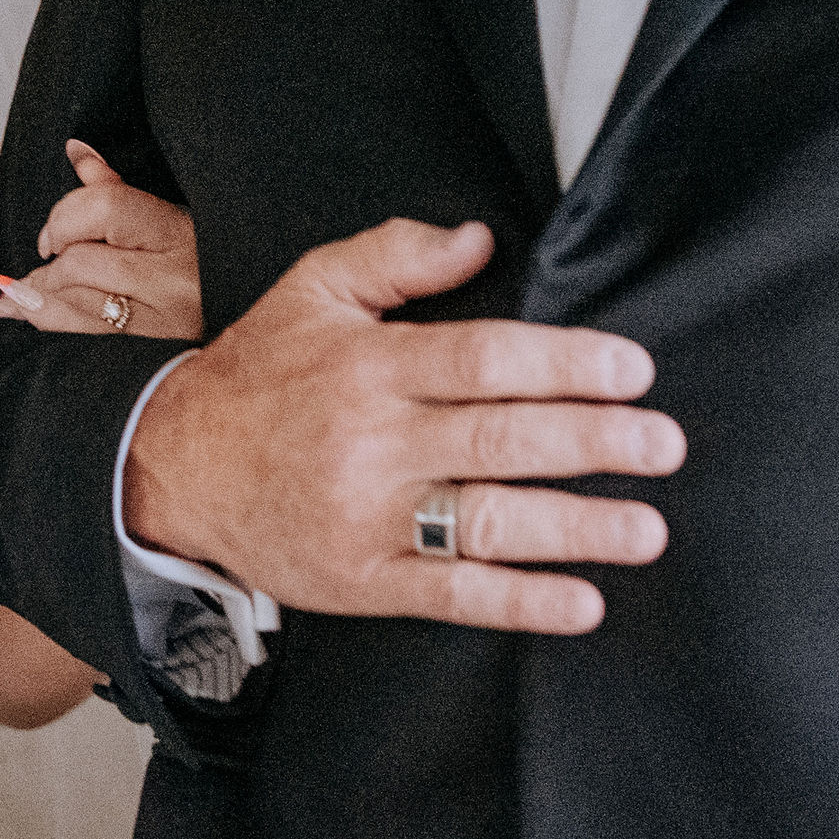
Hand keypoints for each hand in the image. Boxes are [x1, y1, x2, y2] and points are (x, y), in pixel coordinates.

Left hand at [0, 137, 203, 340]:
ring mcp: (165, 324)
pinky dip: (46, 320)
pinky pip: (85, 337)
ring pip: (78, 307)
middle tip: (41, 258)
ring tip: (13, 292)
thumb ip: (115, 188)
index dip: (65, 218)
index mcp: (180, 232)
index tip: (51, 234)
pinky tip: (15, 311)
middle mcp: (175, 281)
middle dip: (47, 265)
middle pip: (83, 265)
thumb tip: (74, 150)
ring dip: (36, 296)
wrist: (248, 318)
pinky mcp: (153, 353)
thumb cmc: (204, 255)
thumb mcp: (170, 216)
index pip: (107, 210)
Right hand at [120, 217, 677, 629]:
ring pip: (487, 522)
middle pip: (500, 440)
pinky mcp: (362, 580)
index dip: (564, 363)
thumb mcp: (312, 290)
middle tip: (664, 444)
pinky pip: (453, 594)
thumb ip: (395, 253)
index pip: (482, 359)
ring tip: (647, 527)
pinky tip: (582, 601)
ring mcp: (367, 517)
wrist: (174, 468)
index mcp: (368, 364)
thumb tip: (480, 237)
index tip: (633, 369)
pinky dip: (522, 602)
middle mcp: (371, 441)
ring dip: (577, 529)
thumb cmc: (259, 375)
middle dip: (594, 442)